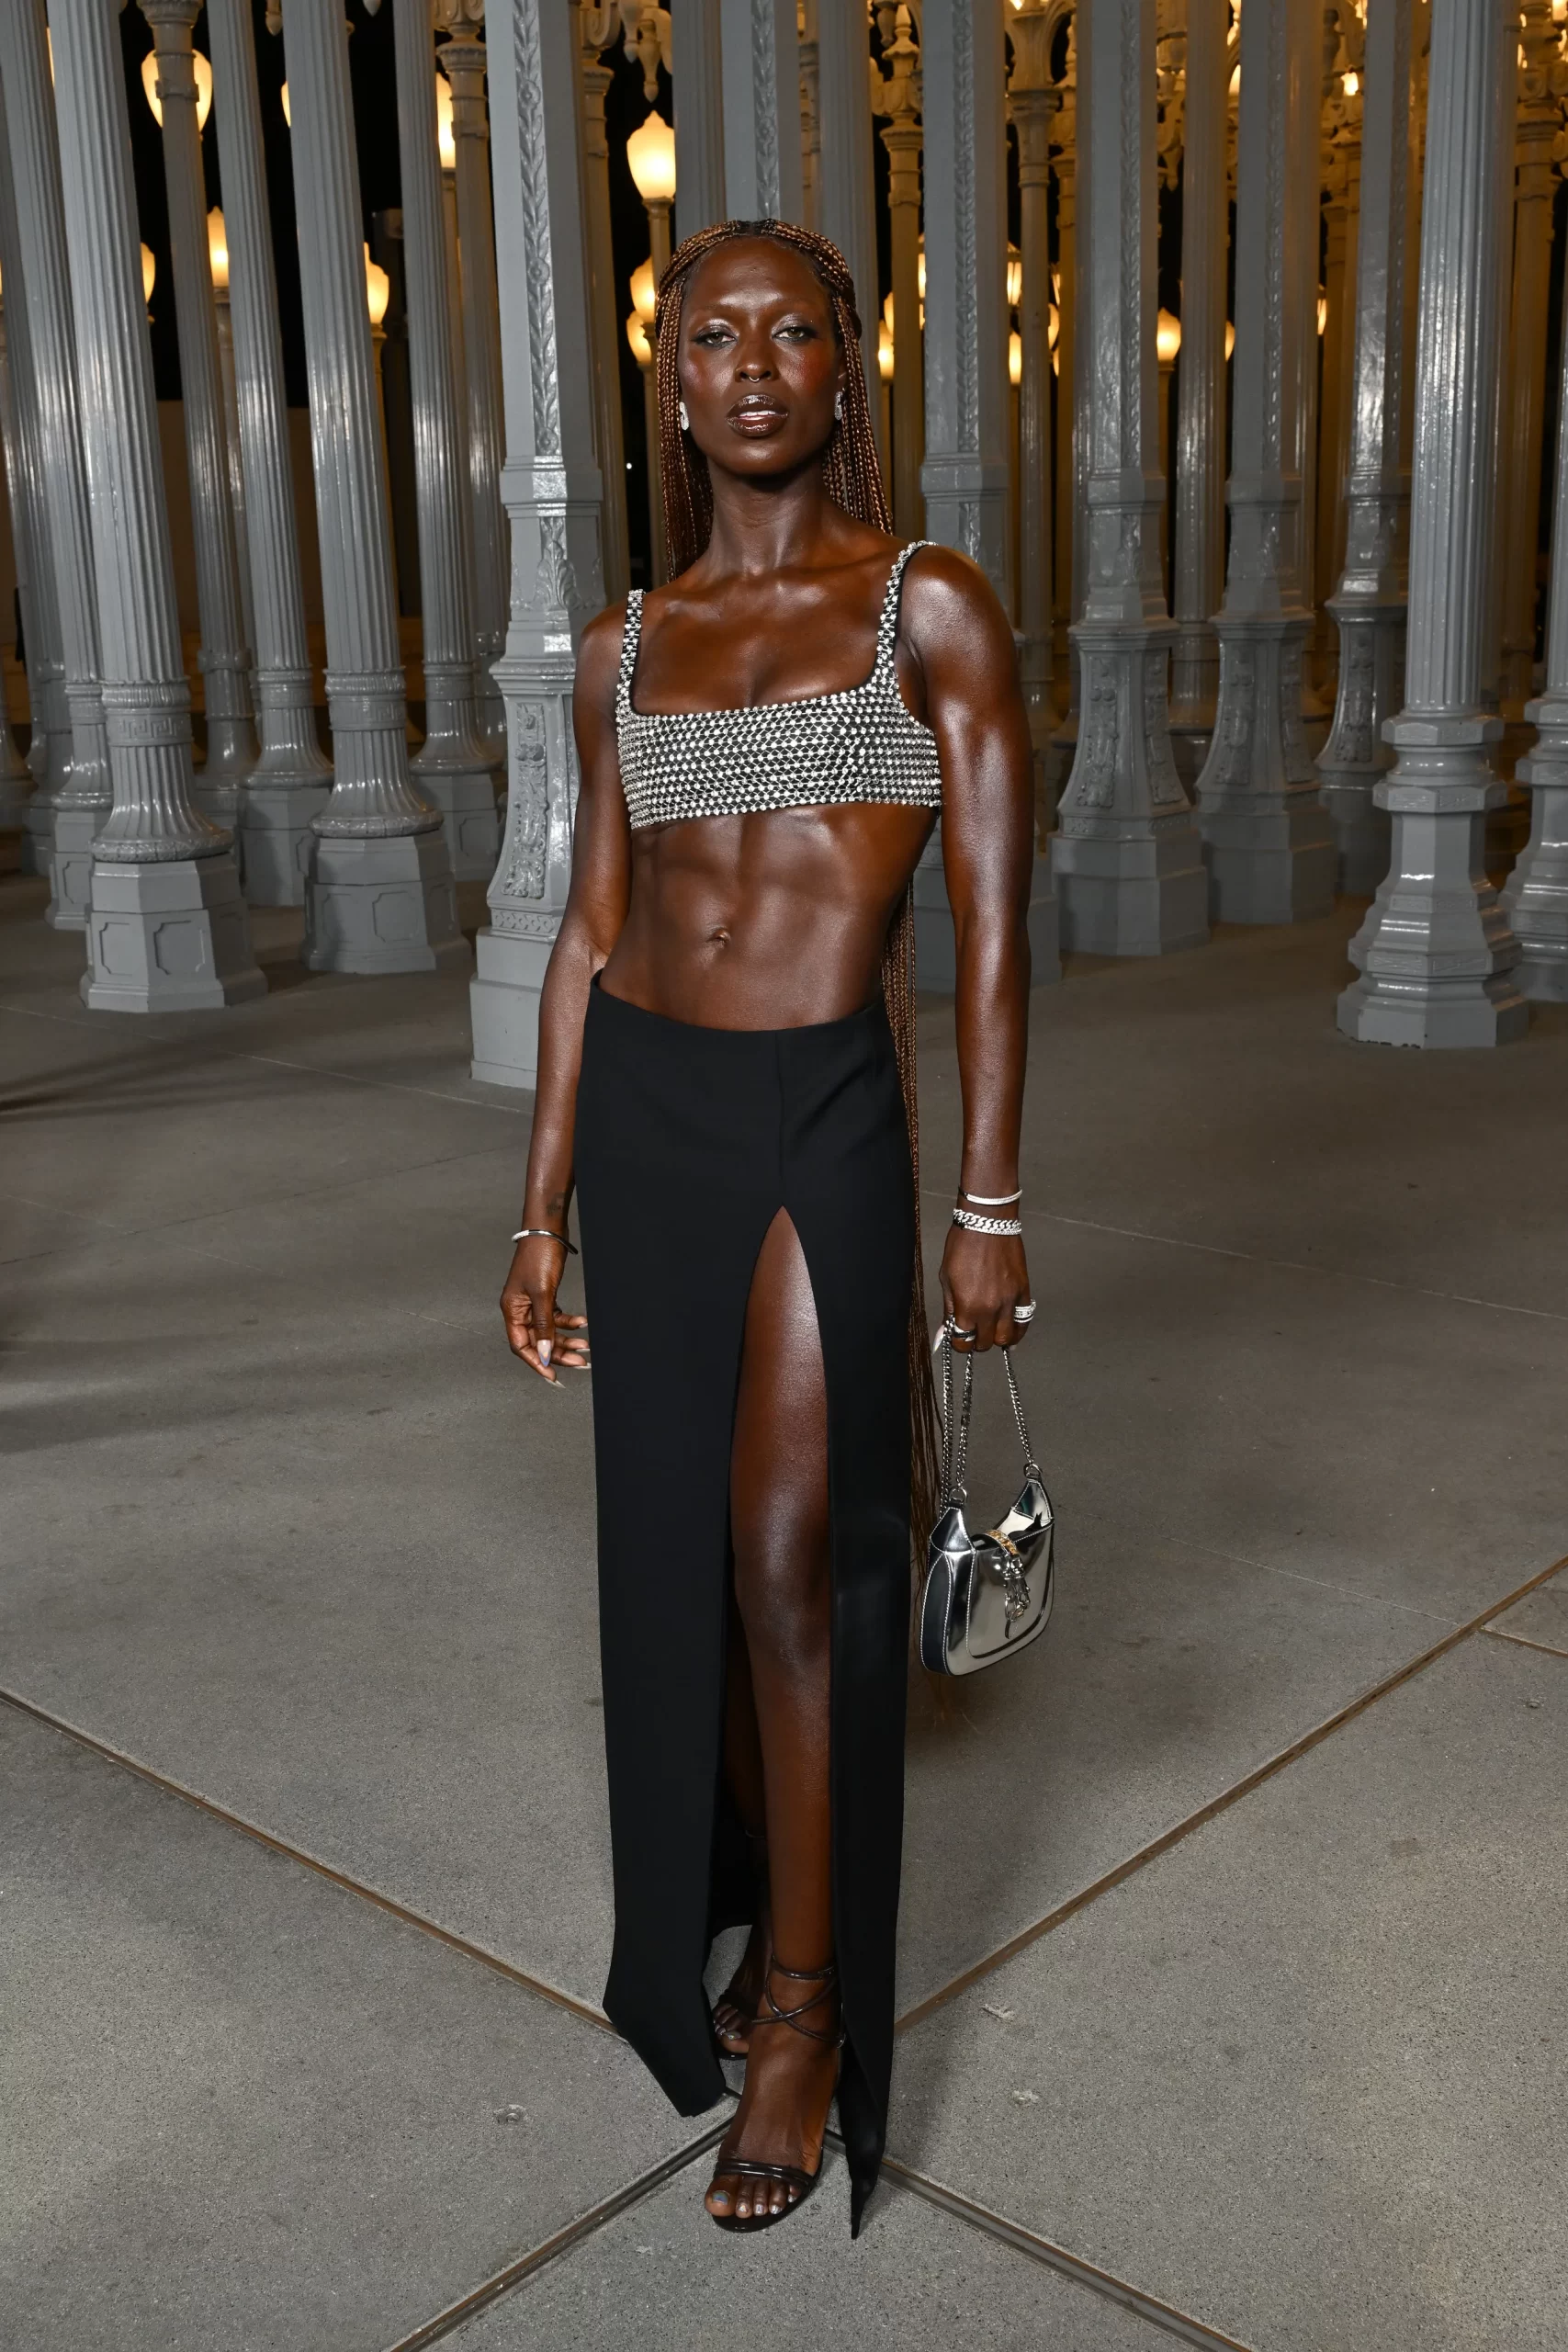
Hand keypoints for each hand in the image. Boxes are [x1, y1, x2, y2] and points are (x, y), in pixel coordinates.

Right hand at [500, 1236, 589, 1384]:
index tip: (552, 1376)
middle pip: (537, 1340)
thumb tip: (543, 1353)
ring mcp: (532, 1302)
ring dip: (566, 1339)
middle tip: (579, 1362)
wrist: (548, 1229)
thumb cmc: (539, 1255)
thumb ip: (543, 1325)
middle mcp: (520, 1308)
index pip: (520, 1345)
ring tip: (585, 1346)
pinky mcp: (545, 1295)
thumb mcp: (542, 1293)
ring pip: (549, 1330)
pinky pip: (556, 1317)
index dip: (536, 1362)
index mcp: (512, 1309)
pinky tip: (582, 1322)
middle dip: (558, 1352)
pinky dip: (569, 1322)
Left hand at [938, 1226, 1032, 1353]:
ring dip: (998, 1338)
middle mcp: (991, 1308)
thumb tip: (947, 1330)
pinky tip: (1011, 1330)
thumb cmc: (963, 1245)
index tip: (958, 1337)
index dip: (959, 1343)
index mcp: (968, 1306)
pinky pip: (1024, 1320)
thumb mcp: (946, 1278)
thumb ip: (949, 1308)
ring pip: (1007, 1337)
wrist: (987, 1223)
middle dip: (977, 1341)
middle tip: (973, 1332)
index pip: (964, 1342)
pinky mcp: (1023, 1292)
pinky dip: (1017, 1329)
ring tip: (992, 1332)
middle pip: (986, 1343)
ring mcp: (1010, 1301)